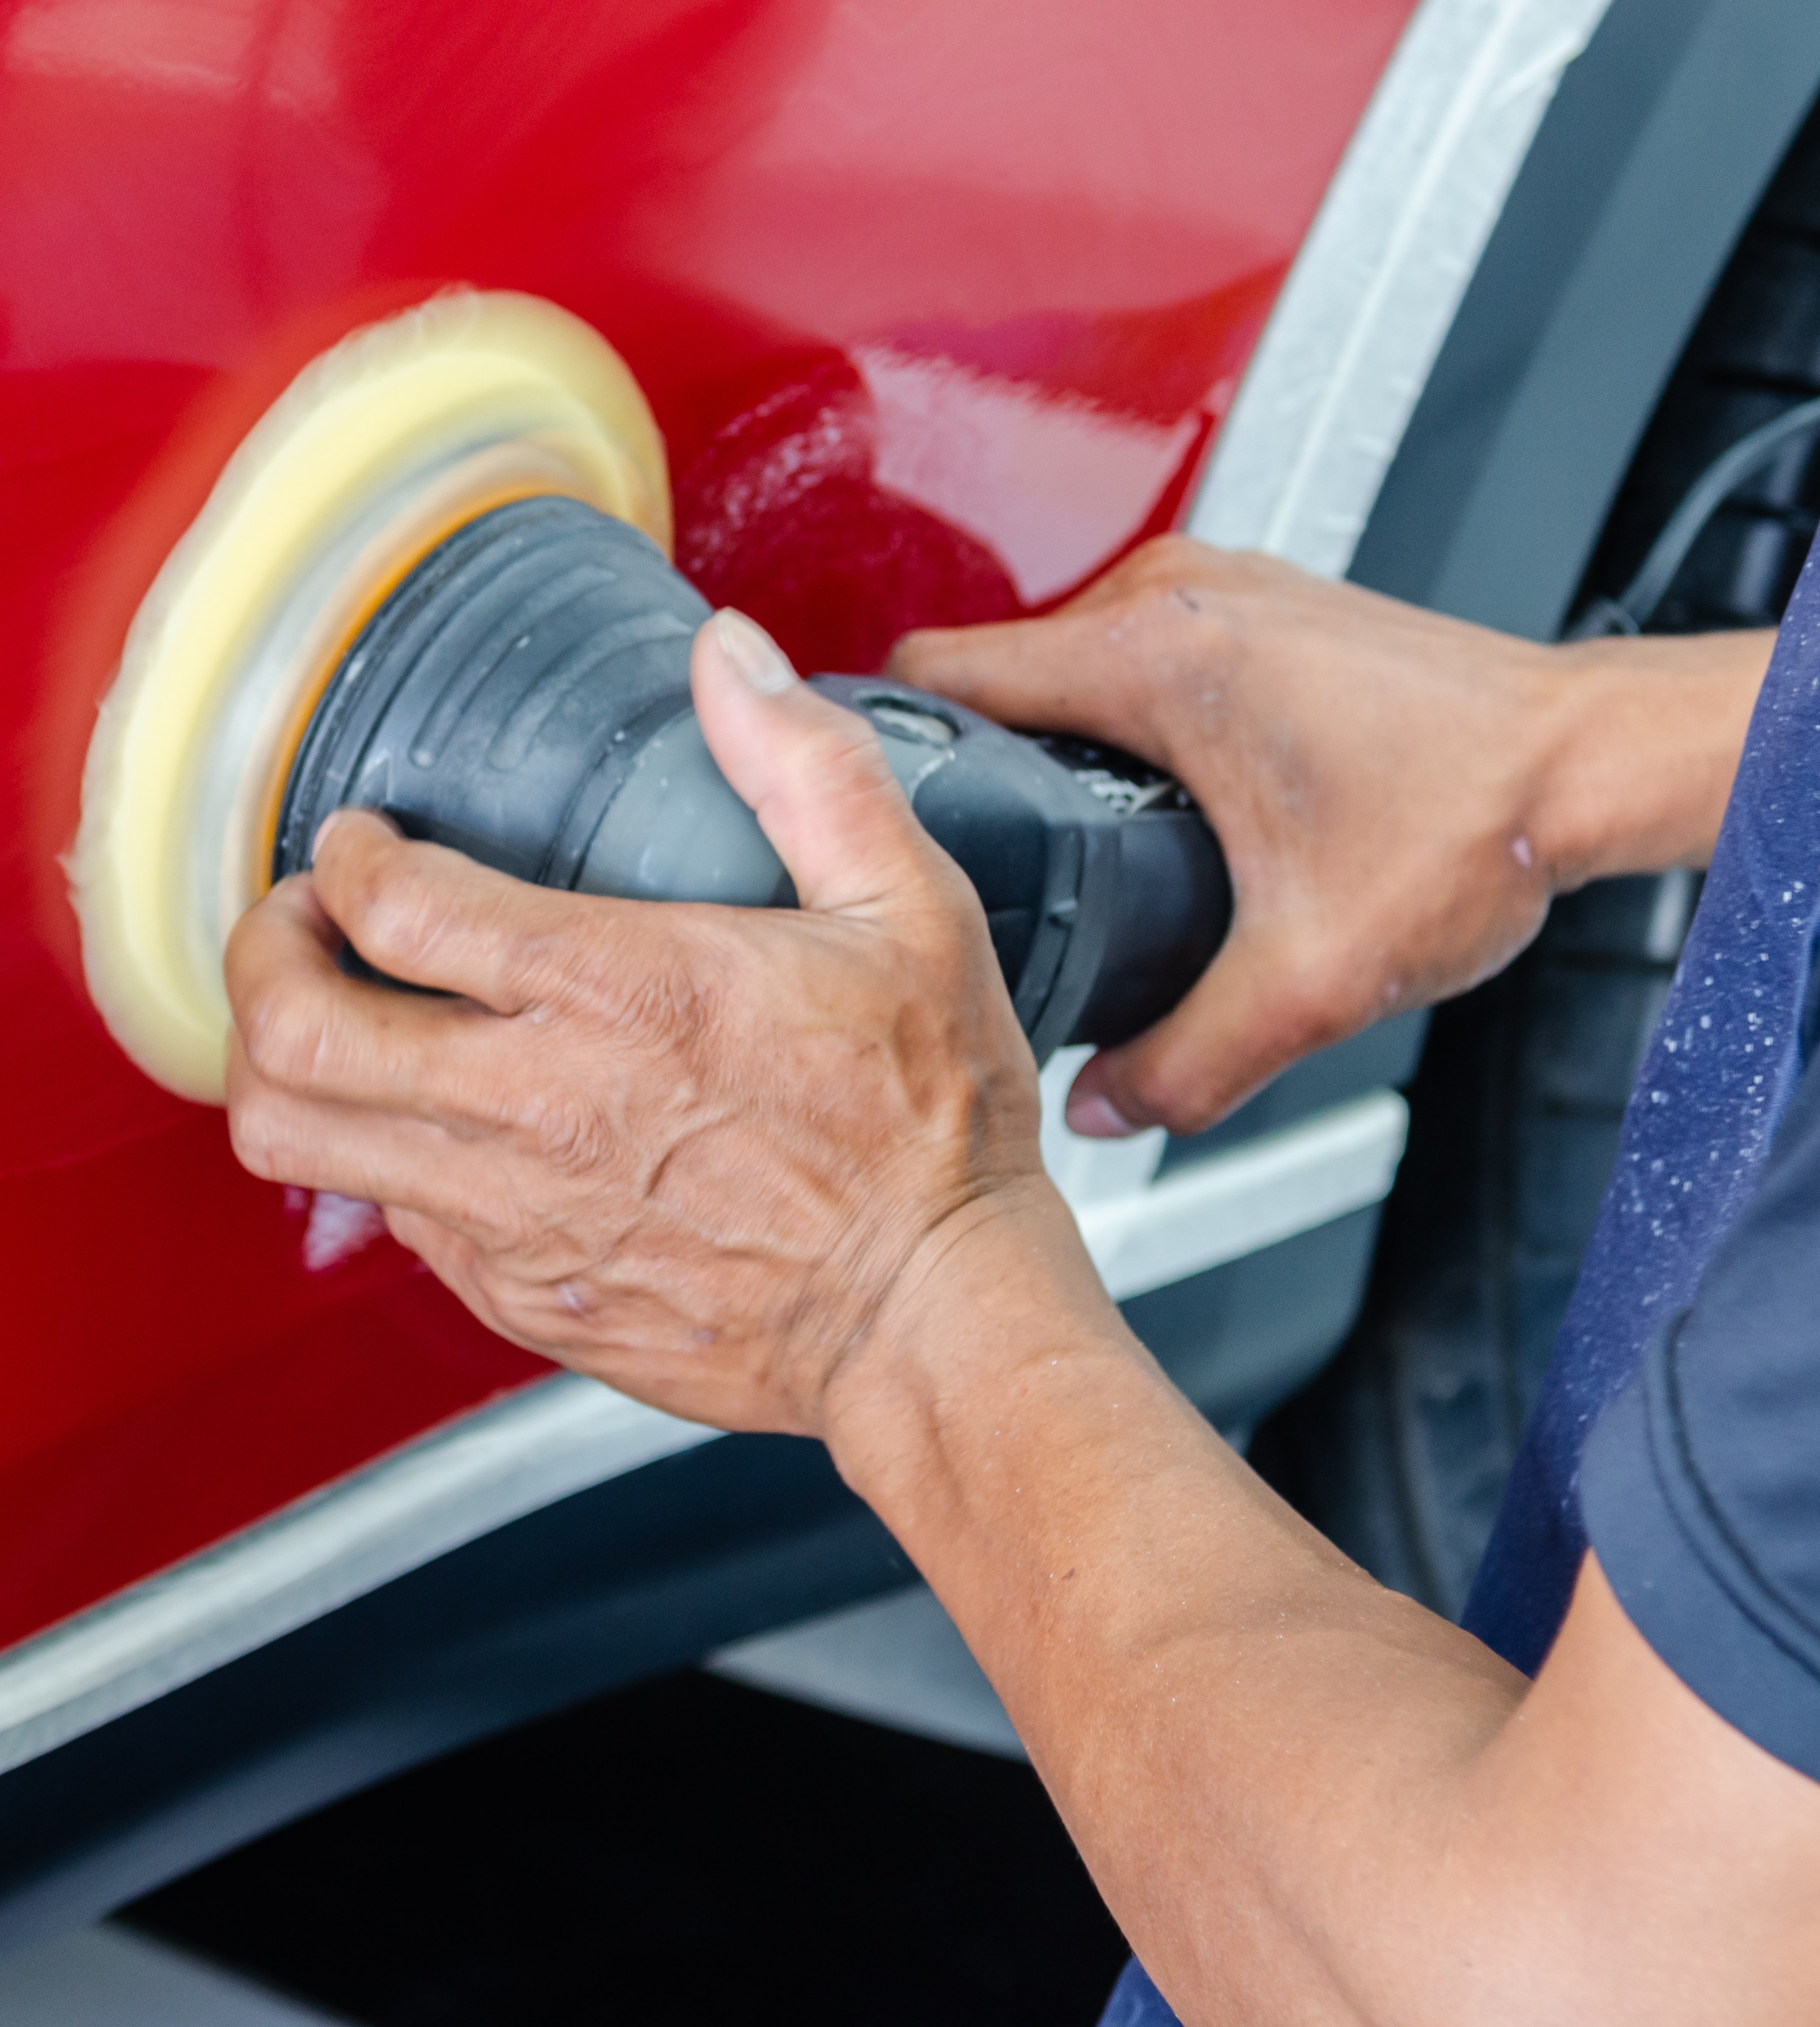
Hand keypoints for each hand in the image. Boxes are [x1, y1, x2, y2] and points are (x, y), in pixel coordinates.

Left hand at [221, 610, 1085, 1436]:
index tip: (358, 841)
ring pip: (296, 1137)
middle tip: (297, 922)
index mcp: (619, 991)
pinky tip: (428, 1117)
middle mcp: (537, 1108)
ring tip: (322, 1016)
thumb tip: (729, 652)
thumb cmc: (927, 1124)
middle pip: (291, 1030)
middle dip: (260, 954)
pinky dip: (370, 1155)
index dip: (345, 855)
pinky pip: (381, 1217)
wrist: (933, 1322)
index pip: (392, 905)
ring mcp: (512, 1215)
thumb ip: (807, 767)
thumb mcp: (908, 908)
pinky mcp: (514, 1295)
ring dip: (278, 1062)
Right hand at [888, 536, 1736, 1136]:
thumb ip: (1184, 1064)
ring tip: (1064, 835)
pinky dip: (1116, 720)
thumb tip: (1100, 1110)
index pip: (937, 671)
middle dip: (975, 767)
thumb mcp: (1311, 981)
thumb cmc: (1483, 818)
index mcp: (1152, 658)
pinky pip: (1128, 655)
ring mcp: (1216, 591)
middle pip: (993, 674)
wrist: (1595, 762)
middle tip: (977, 862)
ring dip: (1051, 743)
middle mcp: (1174, 598)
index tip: (865, 809)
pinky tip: (1152, 800)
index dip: (880, 750)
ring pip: (1062, 662)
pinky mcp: (1251, 608)